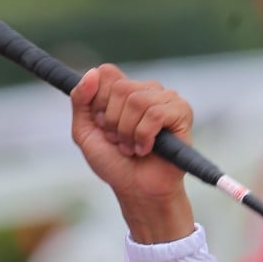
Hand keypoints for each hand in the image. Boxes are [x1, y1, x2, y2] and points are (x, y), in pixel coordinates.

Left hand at [70, 64, 194, 242]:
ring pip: (137, 100)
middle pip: (120, 88)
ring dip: (127, 132)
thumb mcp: (85, 132)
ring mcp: (166, 98)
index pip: (106, 73)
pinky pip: (155, 114)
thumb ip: (80, 101)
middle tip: (118, 140)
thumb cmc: (113, 162)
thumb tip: (92, 72)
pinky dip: (143, 137)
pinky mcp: (182, 112)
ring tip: (131, 147)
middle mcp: (145, 89)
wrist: (136, 189)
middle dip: (112, 122)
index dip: (97, 100)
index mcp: (123, 90)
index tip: (100, 124)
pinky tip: (146, 149)